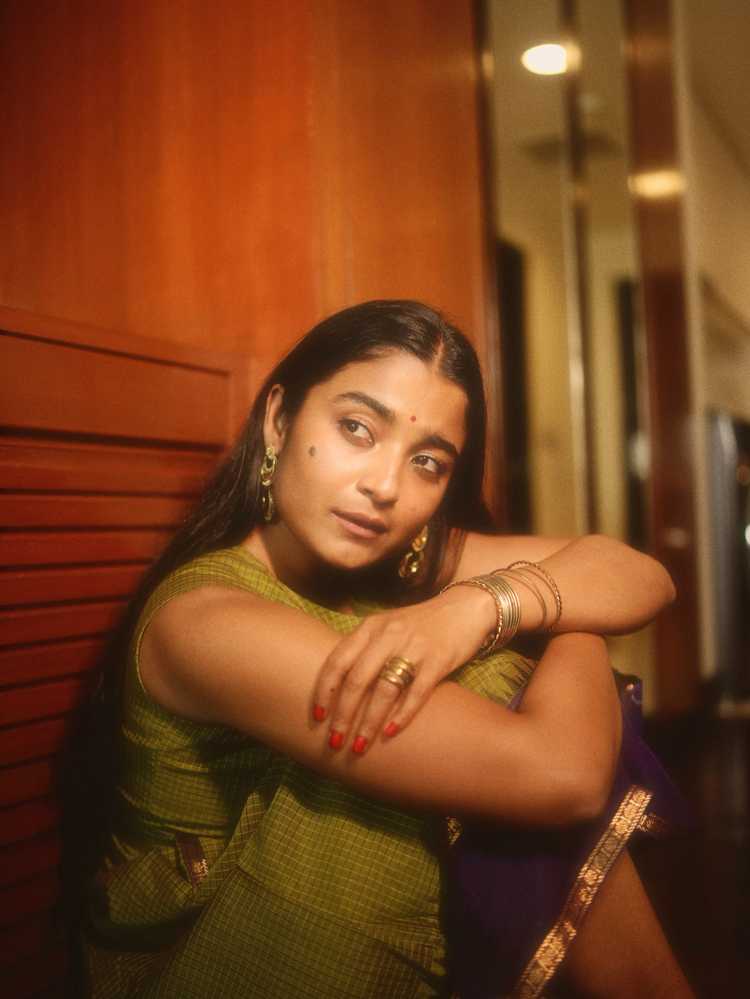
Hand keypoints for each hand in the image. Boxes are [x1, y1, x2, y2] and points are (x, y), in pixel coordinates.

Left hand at [311, 584, 495, 753]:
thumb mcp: (386, 626)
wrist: (465, 608)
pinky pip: (416, 692)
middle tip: (334, 741)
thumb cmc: (420, 623)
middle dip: (343, 714)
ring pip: (385, 689)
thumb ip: (363, 647)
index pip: (338, 660)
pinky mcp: (439, 660)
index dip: (324, 690)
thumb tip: (335, 682)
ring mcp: (415, 647)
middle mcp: (389, 635)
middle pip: (358, 679)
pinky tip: (390, 734)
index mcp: (371, 627)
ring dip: (369, 721)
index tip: (318, 716)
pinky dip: (402, 715)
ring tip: (359, 746)